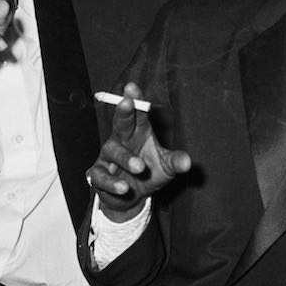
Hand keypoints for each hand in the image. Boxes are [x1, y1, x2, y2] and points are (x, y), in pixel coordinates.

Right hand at [87, 82, 191, 219]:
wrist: (129, 198)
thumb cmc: (148, 173)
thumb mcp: (166, 167)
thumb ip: (175, 162)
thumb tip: (187, 162)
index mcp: (138, 132)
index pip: (138, 113)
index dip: (136, 100)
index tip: (132, 87)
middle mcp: (121, 141)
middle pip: (121, 123)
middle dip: (124, 112)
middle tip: (127, 102)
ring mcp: (108, 157)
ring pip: (113, 151)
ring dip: (126, 158)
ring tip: (140, 167)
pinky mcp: (98, 176)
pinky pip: (102, 177)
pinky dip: (113, 182)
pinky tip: (124, 187)